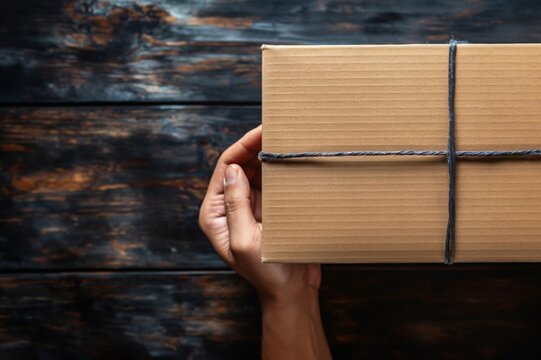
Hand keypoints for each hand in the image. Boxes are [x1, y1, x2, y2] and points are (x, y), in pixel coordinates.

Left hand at [198, 126, 330, 358]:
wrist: (293, 293)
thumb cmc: (268, 273)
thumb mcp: (246, 240)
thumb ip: (236, 204)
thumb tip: (232, 169)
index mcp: (215, 214)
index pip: (225, 168)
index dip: (242, 146)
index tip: (263, 131)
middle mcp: (229, 208)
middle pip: (241, 166)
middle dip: (257, 146)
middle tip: (280, 128)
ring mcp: (251, 208)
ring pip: (258, 172)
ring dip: (271, 156)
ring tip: (287, 138)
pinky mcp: (271, 211)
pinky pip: (273, 183)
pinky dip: (281, 170)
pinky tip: (294, 159)